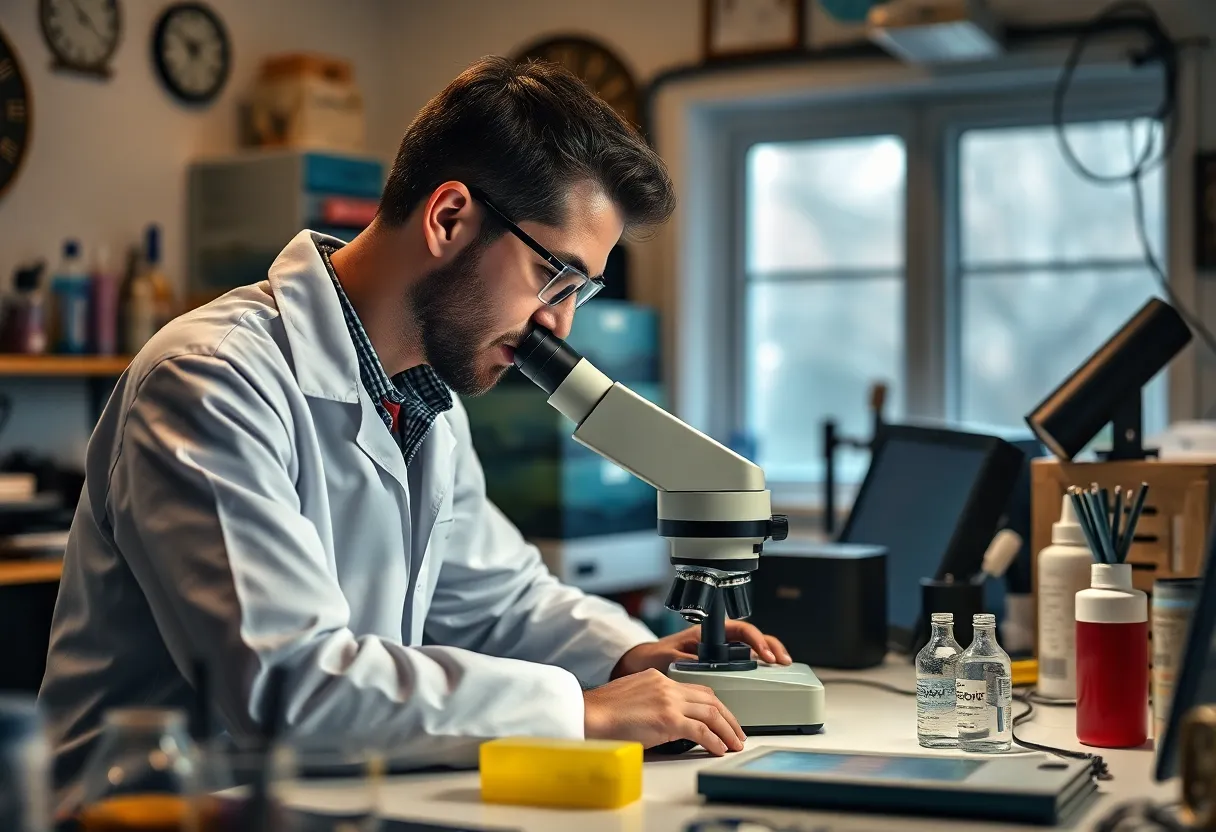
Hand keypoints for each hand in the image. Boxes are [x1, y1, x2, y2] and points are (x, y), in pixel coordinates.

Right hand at [583, 668, 745, 754]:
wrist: (588, 714)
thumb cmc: (603, 711)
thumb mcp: (633, 696)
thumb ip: (654, 702)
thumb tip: (668, 721)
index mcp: (659, 678)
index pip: (697, 688)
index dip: (715, 705)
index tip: (722, 718)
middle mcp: (667, 685)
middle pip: (710, 698)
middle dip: (728, 717)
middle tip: (737, 732)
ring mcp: (669, 701)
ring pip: (711, 713)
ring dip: (727, 730)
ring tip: (734, 743)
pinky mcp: (668, 719)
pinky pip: (701, 730)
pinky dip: (714, 741)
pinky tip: (719, 749)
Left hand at [612, 620, 792, 677]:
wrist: (644, 665)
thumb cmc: (654, 657)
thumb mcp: (668, 658)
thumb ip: (685, 661)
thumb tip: (702, 666)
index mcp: (707, 632)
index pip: (739, 629)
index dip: (755, 639)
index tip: (764, 654)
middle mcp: (717, 640)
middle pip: (752, 637)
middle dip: (771, 646)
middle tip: (783, 660)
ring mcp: (720, 653)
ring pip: (752, 649)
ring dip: (769, 655)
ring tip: (783, 666)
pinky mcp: (720, 666)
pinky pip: (745, 663)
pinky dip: (759, 668)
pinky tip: (769, 676)